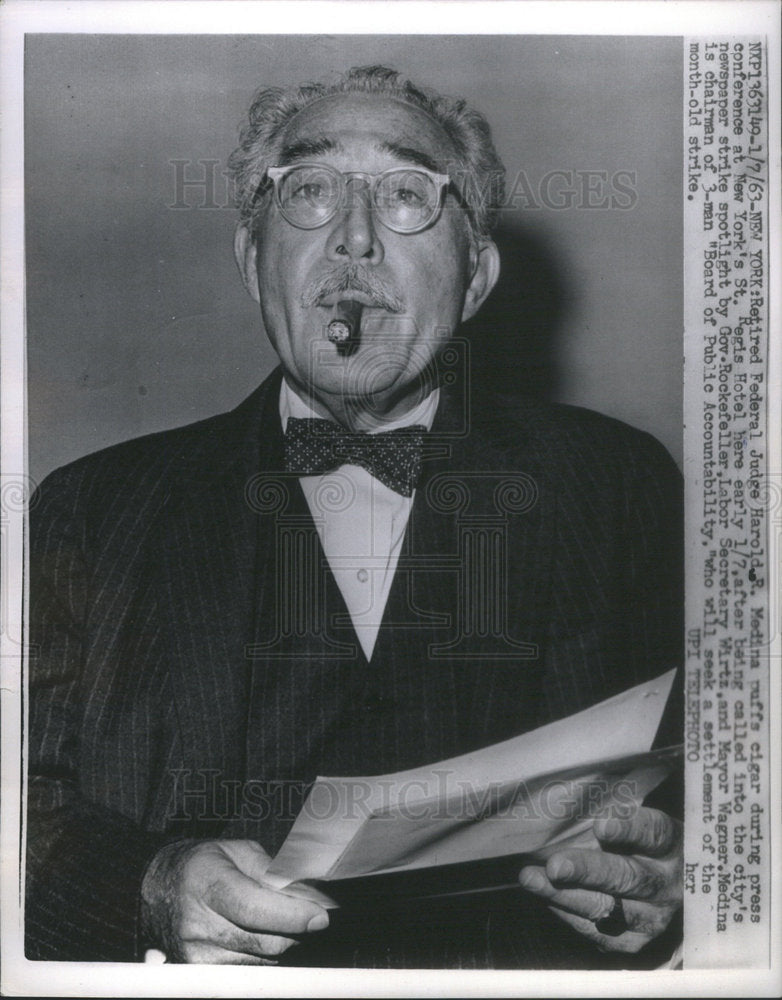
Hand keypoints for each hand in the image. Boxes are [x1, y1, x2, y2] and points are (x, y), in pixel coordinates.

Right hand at [141, 839, 328, 963]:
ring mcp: (196, 955)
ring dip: (279, 941)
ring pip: (263, 959)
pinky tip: (255, 934)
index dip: (293, 915)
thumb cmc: (200, 866)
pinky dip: (261, 954)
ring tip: (272, 918)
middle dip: (295, 929)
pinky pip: (249, 970)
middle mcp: (198, 924)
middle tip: (305, 914)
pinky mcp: (199, 974)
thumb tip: (307, 895)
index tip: (319, 916)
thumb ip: (272, 871)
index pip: (255, 908)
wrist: (154, 891)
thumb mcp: (236, 851)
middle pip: (266, 941)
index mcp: (208, 883)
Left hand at [518, 807, 681, 953]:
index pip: (654, 834)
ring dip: (564, 894)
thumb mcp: (637, 825)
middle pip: (628, 877)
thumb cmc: (640, 844)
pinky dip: (566, 912)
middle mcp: (666, 885)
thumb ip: (612, 819)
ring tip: (532, 879)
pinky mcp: (635, 942)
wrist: (669, 890)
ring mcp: (653, 917)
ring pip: (608, 909)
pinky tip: (544, 896)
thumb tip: (562, 809)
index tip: (600, 825)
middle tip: (556, 866)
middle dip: (587, 871)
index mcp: (671, 845)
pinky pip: (597, 931)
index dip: (629, 829)